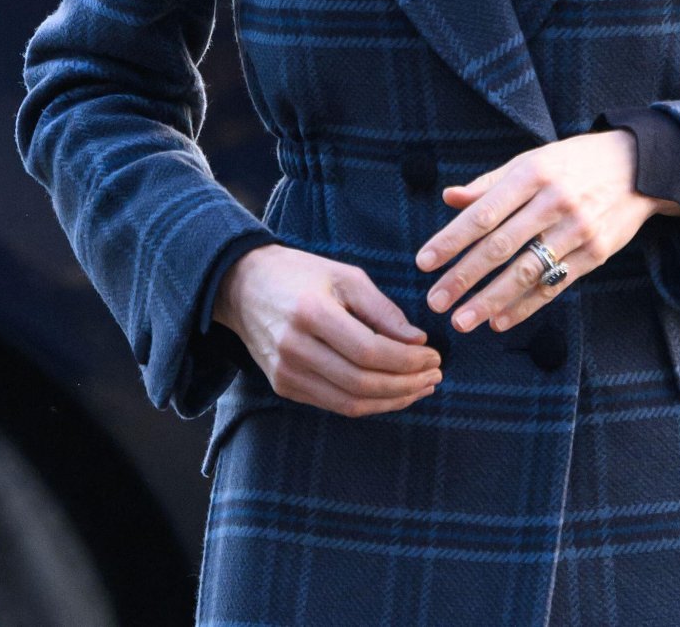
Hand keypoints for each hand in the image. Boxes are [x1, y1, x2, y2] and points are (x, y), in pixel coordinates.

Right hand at [214, 243, 441, 416]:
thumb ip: (382, 309)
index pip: (369, 351)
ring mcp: (286, 373)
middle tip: (435, 376)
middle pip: (361, 382)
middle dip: (406, 384)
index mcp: (312, 313)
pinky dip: (368, 404)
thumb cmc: (301, 274)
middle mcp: (295, 348)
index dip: (407, 360)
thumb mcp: (345, 276)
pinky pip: (334, 404)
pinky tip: (391, 393)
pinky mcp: (283, 387)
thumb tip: (417, 341)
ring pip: (349, 402)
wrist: (244, 286)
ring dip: (392, 400)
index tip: (434, 355)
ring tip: (420, 388)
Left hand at [414, 130, 679, 334]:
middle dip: (464, 277)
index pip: (484, 212)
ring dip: (491, 300)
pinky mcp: (596, 253)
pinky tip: (500, 321)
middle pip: (501, 246)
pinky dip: (526, 306)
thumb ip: (489, 183)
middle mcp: (554, 201)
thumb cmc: (573, 162)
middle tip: (435, 302)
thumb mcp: (532, 159)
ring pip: (527, 271)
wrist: (638, 166)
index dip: (451, 239)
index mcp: (532, 173)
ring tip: (462, 321)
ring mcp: (578, 229)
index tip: (423, 262)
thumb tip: (448, 198)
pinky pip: (555, 285)